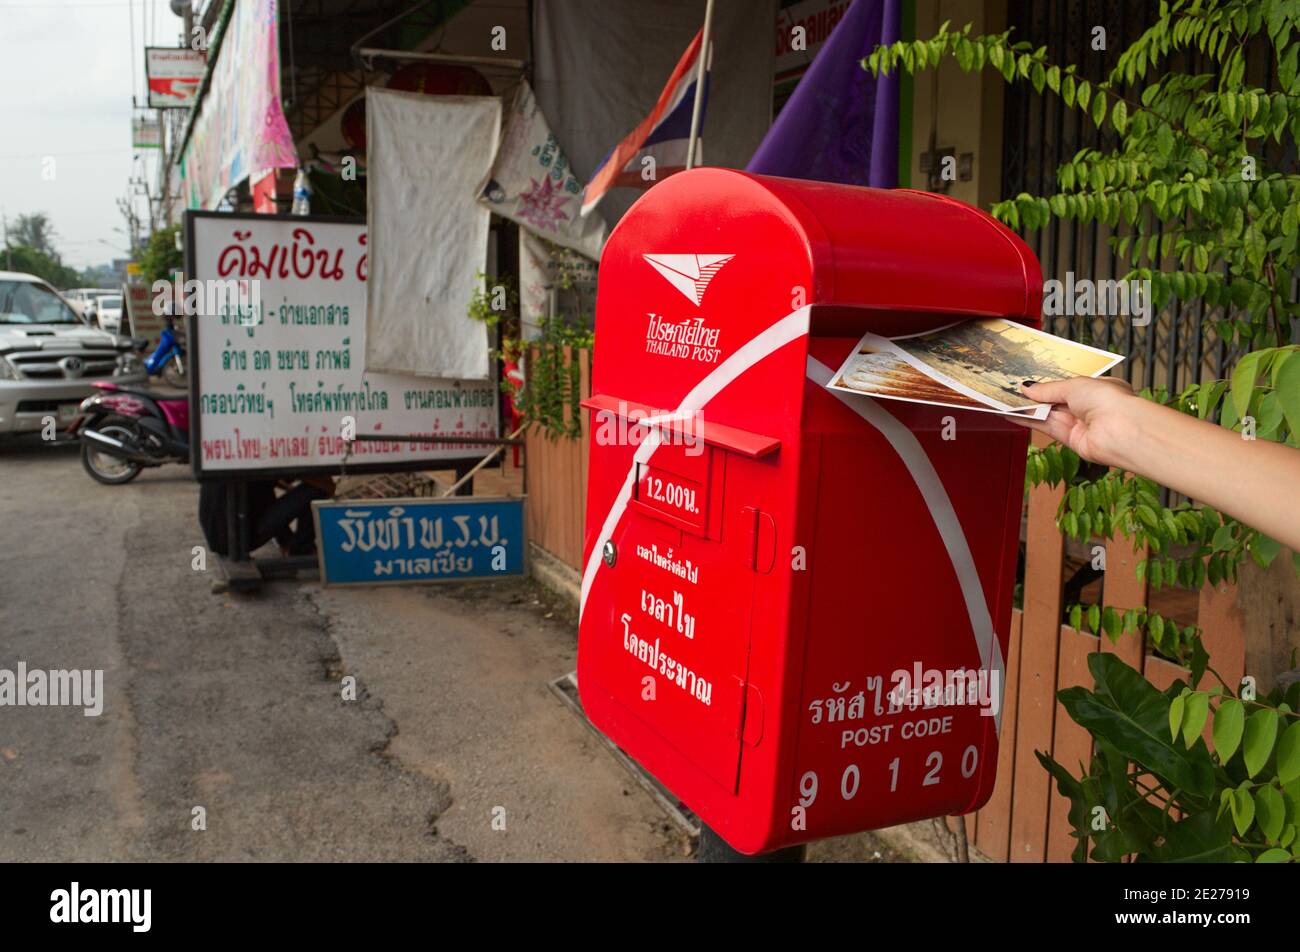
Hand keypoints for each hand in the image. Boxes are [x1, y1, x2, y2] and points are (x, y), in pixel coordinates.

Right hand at [1009, 376, 1138, 467]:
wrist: (1121, 429)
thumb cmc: (1110, 401)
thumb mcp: (1074, 385)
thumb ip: (1048, 389)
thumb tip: (1028, 388)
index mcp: (1096, 388)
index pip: (1066, 385)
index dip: (1046, 383)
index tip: (1027, 381)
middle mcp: (1088, 407)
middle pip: (1054, 400)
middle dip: (1033, 396)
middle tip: (1009, 390)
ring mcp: (1079, 423)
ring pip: (1047, 414)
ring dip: (1026, 409)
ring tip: (1004, 402)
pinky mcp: (1071, 439)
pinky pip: (1045, 428)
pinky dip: (1029, 421)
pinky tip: (1013, 415)